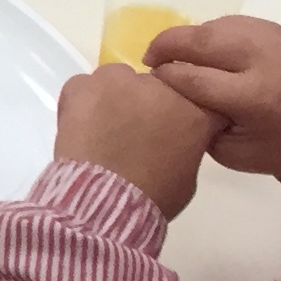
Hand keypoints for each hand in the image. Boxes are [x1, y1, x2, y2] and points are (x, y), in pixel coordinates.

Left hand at [55, 62, 218, 217]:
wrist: (102, 201)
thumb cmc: (151, 197)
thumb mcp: (188, 175)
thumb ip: (186, 144)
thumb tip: (173, 139)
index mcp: (192, 112)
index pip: (199, 101)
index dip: (184, 114)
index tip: (174, 130)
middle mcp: (158, 87)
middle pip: (156, 87)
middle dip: (149, 105)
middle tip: (136, 133)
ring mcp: (118, 82)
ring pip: (120, 79)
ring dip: (117, 97)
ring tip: (105, 129)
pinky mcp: (82, 85)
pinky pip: (84, 86)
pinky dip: (83, 101)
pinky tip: (82, 126)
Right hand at [147, 16, 280, 180]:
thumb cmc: (273, 146)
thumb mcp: (230, 150)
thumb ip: (198, 119)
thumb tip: (170, 87)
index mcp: (256, 96)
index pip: (195, 77)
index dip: (167, 76)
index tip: (150, 80)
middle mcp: (265, 59)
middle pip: (202, 41)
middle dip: (168, 45)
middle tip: (149, 58)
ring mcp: (272, 38)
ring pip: (212, 27)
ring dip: (188, 38)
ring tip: (173, 53)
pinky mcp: (274, 28)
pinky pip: (228, 23)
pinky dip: (209, 34)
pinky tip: (202, 50)